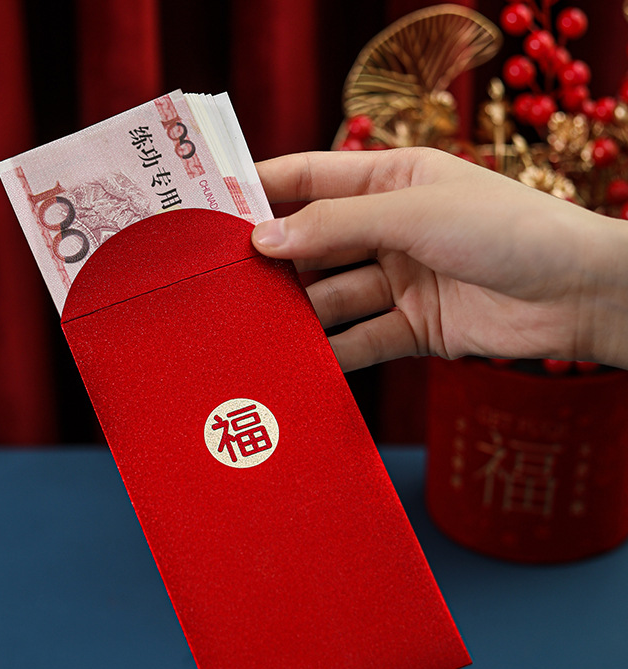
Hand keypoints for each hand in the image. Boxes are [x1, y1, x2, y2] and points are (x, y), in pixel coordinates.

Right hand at [252, 149, 627, 371]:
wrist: (579, 295)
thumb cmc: (509, 230)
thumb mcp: (415, 214)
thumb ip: (337, 226)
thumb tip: (263, 239)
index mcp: (391, 182)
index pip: (311, 179)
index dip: (261, 190)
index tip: (212, 209)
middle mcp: (390, 230)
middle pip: (314, 246)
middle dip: (273, 265)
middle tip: (222, 286)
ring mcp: (399, 281)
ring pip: (331, 298)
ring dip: (298, 316)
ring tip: (252, 332)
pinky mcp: (412, 328)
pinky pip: (359, 340)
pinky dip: (332, 354)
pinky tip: (299, 366)